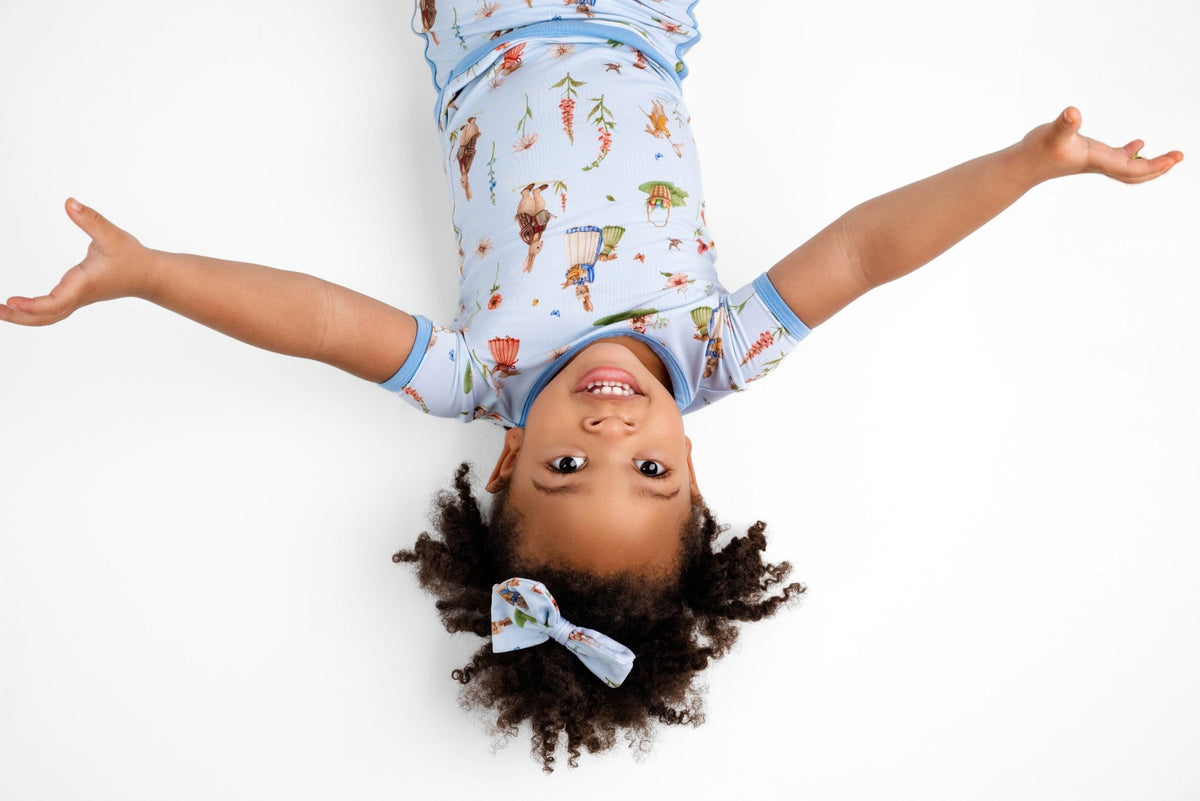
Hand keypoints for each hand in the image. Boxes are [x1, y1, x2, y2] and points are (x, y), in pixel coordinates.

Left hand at [1, 199, 154, 326]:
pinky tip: (19, 306)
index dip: (32, 304)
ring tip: (0, 309)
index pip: (55, 302)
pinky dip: (34, 312)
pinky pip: (52, 311)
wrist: (148, 275)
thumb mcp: (112, 235)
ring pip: (47, 317)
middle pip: (45, 317)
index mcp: (83, 285)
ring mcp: (77, 300)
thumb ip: (91, 219)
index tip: (11, 300)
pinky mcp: (77, 297)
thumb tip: (70, 203)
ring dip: (24, 317)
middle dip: (19, 316)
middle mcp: (78, 296)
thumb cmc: (132, 257)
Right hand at [1021, 106, 1182, 183]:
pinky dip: (1132, 154)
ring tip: (1168, 157)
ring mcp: (1095, 161)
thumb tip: (1073, 113)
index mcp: (1097, 160)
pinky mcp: (1088, 155)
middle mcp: (1099, 163)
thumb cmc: (1036, 150)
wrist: (1022, 165)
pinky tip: (1139, 144)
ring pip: (1128, 169)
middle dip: (1158, 168)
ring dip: (1148, 165)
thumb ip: (1064, 124)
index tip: (1175, 158)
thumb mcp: (1052, 133)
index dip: (1155, 165)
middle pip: (1135, 174)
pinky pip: (1117, 159)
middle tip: (1178, 157)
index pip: (1133, 168)